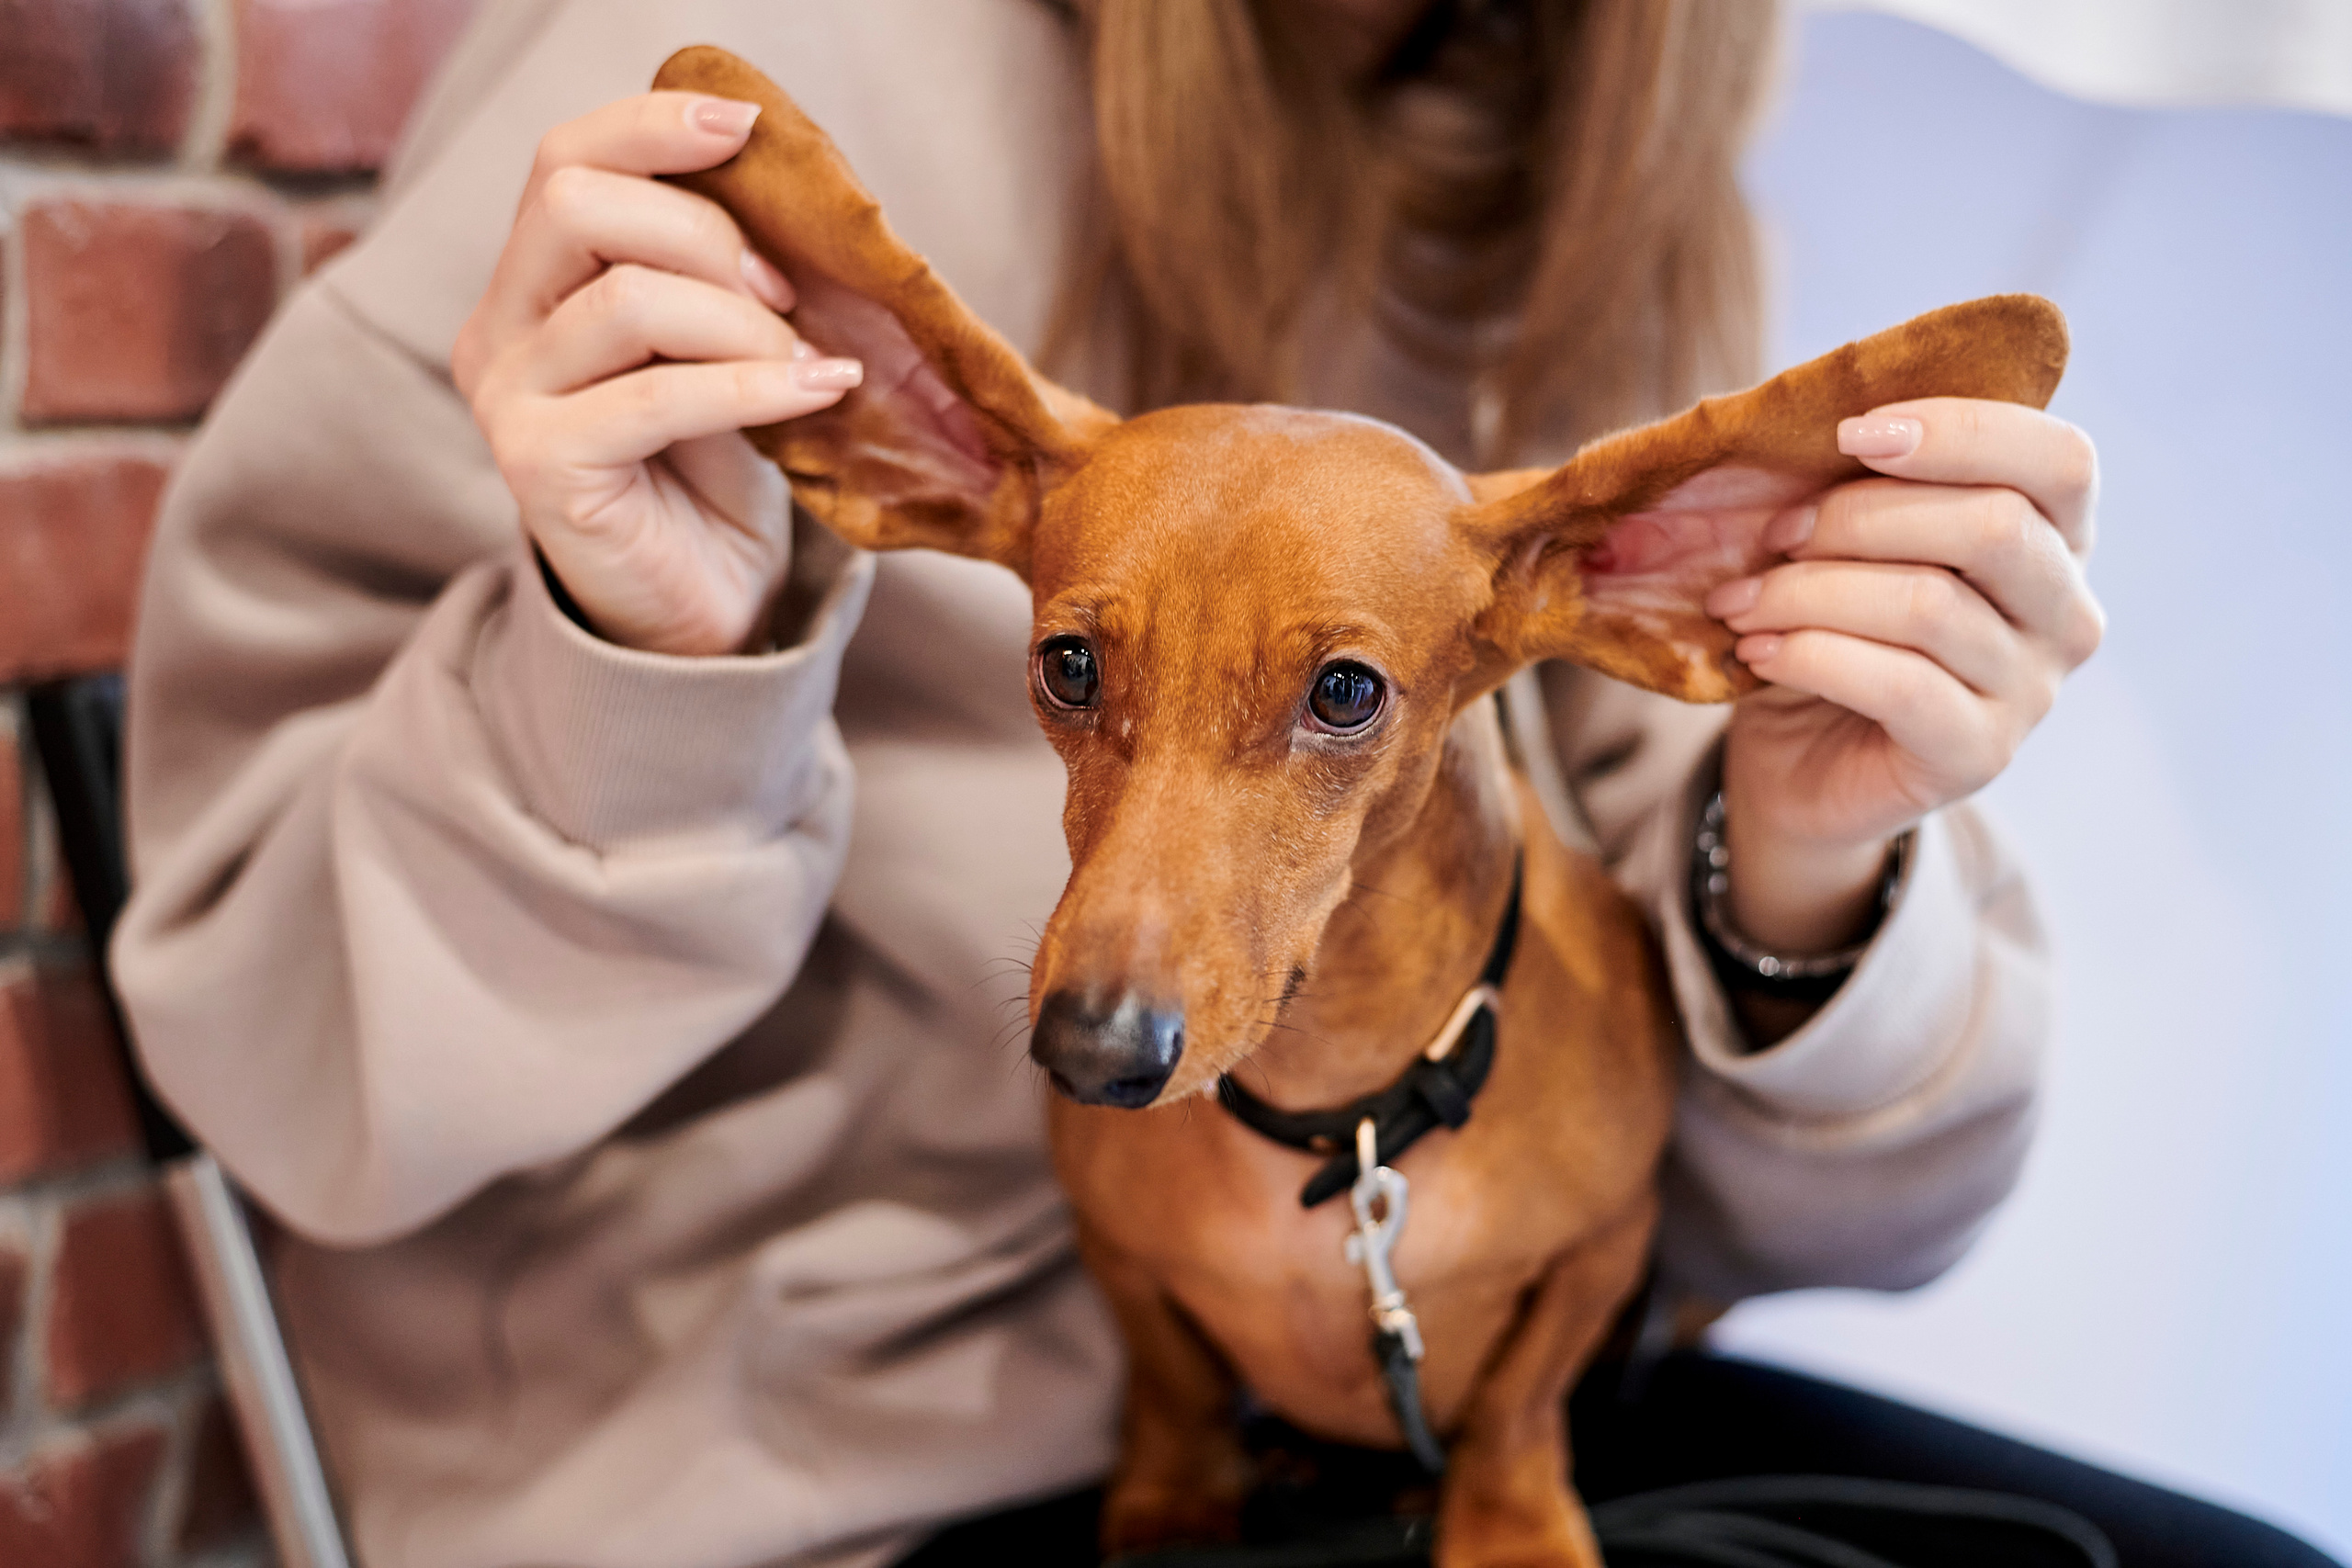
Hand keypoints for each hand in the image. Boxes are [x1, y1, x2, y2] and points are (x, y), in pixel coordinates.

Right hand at [452, 92, 863, 656]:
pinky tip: (823, 390)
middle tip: (787, 293)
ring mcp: (506, 398)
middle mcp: (496, 330)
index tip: (747, 131)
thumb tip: (777, 185)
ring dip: (742, 323)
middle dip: (705, 231)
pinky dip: (757, 387)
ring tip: (809, 363)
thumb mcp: (721, 345)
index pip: (566, 161)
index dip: (651, 128)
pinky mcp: (538, 465)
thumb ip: (714, 269)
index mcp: (532, 284)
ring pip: (627, 298)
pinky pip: (657, 395)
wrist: (704, 607)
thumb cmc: (716, 473)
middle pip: (577, 203)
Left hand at [1703, 398, 2104, 953]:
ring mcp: (2033, 691)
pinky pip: (1900, 686)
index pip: (2059, 460)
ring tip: (1739, 602)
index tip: (1852, 433)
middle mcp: (2067, 612)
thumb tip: (1806, 414)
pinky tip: (1757, 651)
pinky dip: (1811, 654)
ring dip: (1808, 591)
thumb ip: (1853, 477)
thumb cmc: (1827, 628)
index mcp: (2055, 536)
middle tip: (1772, 535)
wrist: (1797, 762)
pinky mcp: (1979, 755)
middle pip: (1992, 524)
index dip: (1960, 431)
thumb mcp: (1841, 540)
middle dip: (1858, 516)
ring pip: (1929, 605)